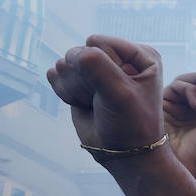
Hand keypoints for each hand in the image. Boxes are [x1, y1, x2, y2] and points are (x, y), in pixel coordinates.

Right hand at [47, 36, 163, 160]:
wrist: (122, 153)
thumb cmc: (131, 123)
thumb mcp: (120, 91)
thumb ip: (95, 64)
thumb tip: (69, 55)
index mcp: (138, 54)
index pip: (97, 42)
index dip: (100, 68)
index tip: (116, 91)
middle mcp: (118, 58)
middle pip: (79, 52)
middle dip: (85, 80)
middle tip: (103, 100)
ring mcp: (97, 69)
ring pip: (65, 63)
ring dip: (75, 88)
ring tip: (95, 103)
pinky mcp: (79, 81)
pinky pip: (57, 75)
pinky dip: (66, 92)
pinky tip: (83, 103)